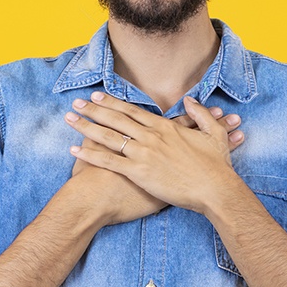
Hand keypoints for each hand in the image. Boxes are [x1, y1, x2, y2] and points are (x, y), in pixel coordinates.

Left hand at [65, 92, 242, 214]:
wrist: (215, 189)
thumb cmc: (216, 165)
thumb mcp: (214, 133)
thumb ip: (201, 113)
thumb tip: (190, 99)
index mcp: (165, 127)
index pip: (133, 111)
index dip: (113, 103)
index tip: (98, 96)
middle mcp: (151, 137)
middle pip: (116, 119)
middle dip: (94, 110)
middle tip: (76, 103)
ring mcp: (143, 154)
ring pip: (108, 137)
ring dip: (87, 127)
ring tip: (70, 119)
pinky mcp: (139, 172)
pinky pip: (109, 162)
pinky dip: (90, 155)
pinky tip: (75, 149)